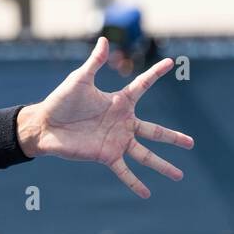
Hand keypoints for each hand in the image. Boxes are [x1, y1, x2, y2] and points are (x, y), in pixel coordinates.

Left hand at [20, 36, 193, 197]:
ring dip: (162, 165)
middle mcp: (122, 123)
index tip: (171, 63)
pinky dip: (135, 183)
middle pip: (154, 131)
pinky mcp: (105, 155)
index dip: (155, 74)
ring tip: (179, 175)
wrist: (43, 124)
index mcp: (118, 102)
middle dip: (173, 137)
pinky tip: (146, 193)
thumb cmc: (60, 101)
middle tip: (191, 143)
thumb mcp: (79, 80)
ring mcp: (116, 140)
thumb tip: (104, 39)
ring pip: (145, 154)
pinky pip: (124, 171)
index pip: (143, 86)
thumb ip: (94, 62)